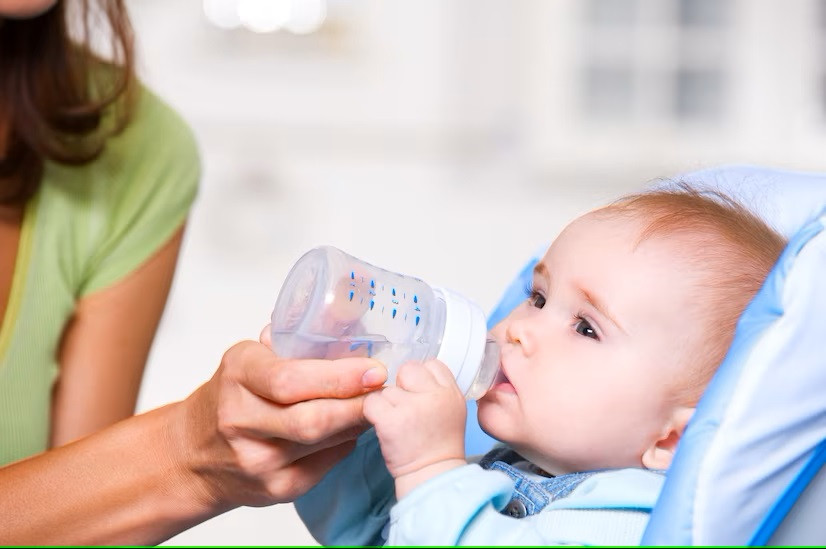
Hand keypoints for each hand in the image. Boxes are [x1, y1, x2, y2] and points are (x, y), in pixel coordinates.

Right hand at [171, 326, 387, 512]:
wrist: (192, 453)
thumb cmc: (231, 396)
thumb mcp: (251, 357)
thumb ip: (292, 343)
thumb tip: (349, 318)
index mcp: (238, 375)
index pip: (289, 380)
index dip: (339, 377)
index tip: (374, 369)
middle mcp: (241, 420)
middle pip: (312, 419)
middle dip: (357, 404)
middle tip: (386, 389)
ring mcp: (257, 460)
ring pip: (324, 442)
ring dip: (357, 422)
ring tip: (375, 403)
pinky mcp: (275, 489)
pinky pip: (326, 464)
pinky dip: (345, 442)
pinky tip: (351, 428)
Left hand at [363, 360, 466, 497]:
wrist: (431, 476)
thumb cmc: (438, 445)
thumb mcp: (452, 409)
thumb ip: (437, 388)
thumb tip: (411, 374)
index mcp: (451, 392)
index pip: (432, 365)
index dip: (421, 378)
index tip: (418, 395)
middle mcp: (434, 396)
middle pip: (408, 370)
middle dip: (402, 386)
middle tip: (404, 409)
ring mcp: (411, 407)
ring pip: (387, 389)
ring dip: (387, 404)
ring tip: (397, 424)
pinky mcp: (390, 420)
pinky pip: (372, 402)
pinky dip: (373, 413)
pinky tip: (383, 426)